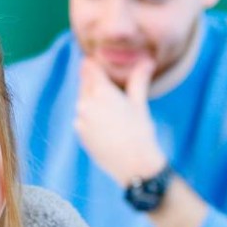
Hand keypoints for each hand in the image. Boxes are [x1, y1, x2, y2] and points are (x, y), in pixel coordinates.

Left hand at [74, 56, 167, 183]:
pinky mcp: (80, 133)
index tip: (102, 64)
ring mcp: (80, 119)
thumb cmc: (140, 132)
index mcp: (100, 91)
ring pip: (83, 100)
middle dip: (95, 82)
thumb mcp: (139, 103)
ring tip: (113, 110)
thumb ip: (138, 79)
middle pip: (85, 83)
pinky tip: (108, 125)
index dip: (95, 63)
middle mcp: (85, 103)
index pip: (88, 67)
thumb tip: (147, 61)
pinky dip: (92, 116)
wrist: (133, 166)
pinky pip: (83, 117)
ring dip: (93, 100)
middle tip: (112, 86)